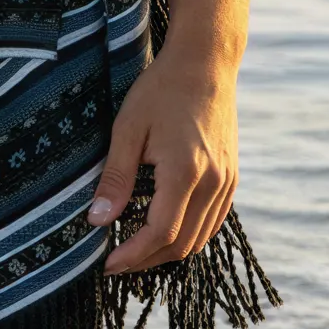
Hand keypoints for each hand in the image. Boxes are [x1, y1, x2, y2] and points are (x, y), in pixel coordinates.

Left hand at [87, 50, 238, 272]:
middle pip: (182, 244)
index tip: (107, 264)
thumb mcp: (128, 129)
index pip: (160, 234)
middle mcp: (213, 182)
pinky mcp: (231, 177)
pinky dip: (190, 235)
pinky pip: (213, 221)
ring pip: (200, 238)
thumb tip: (97, 221)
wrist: (205, 63)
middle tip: (117, 261)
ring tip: (136, 250)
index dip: (133, 255)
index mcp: (185, 172)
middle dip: (147, 260)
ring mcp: (227, 181)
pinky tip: (165, 231)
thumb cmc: (161, 90)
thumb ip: (116, 178)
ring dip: (168, 252)